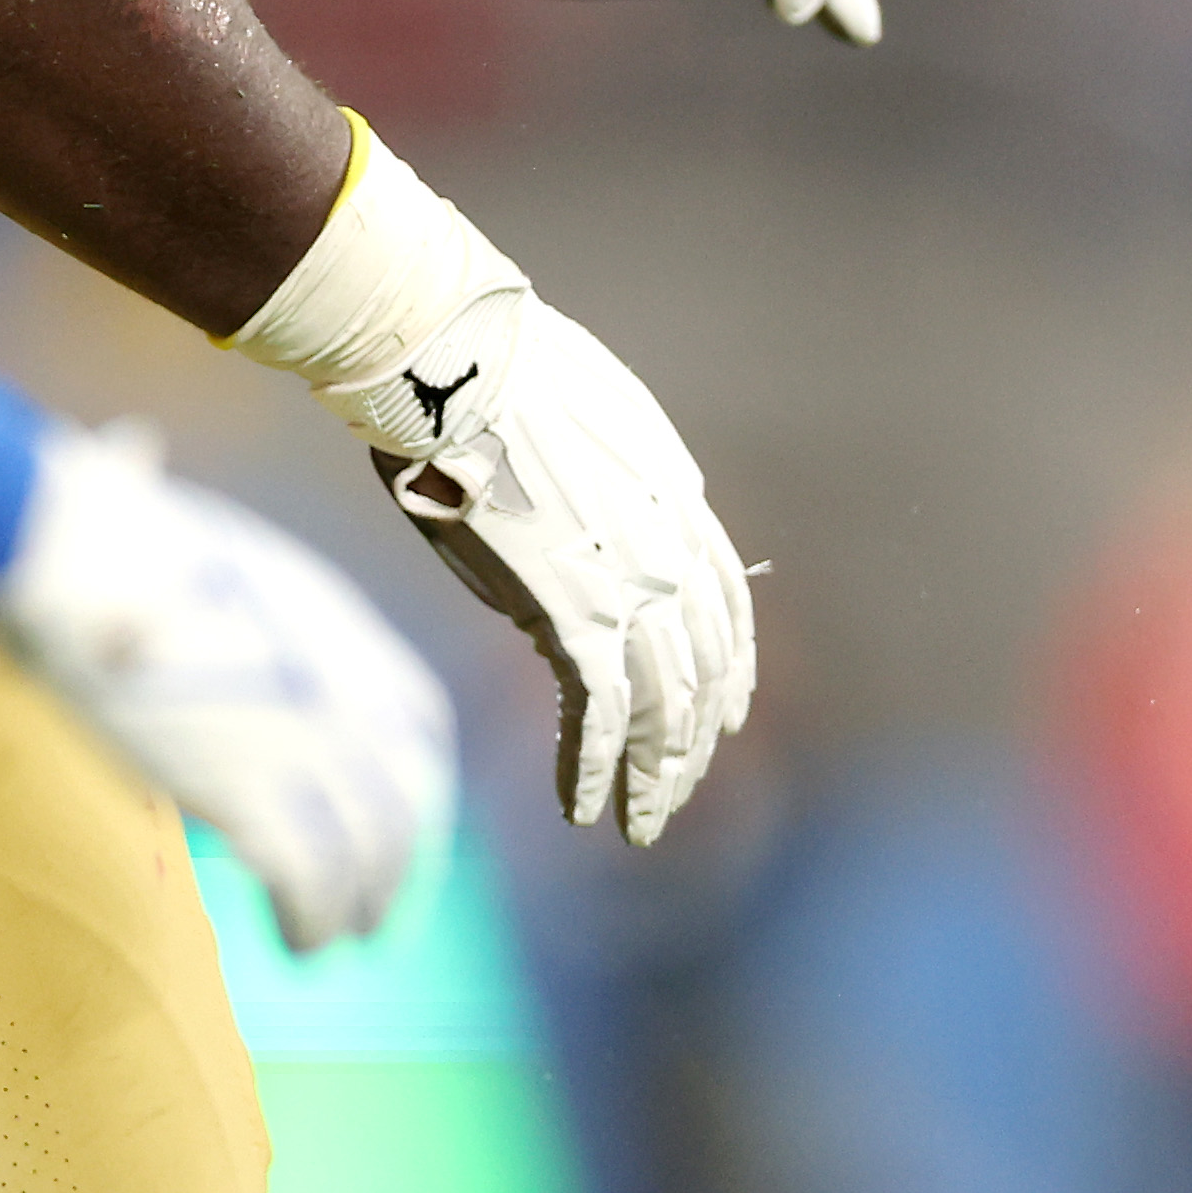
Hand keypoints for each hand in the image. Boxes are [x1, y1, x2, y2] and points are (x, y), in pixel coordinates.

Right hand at [0, 422, 455, 949]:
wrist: (68, 551)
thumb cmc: (91, 518)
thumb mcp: (162, 505)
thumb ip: (169, 499)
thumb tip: (126, 451)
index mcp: (327, 617)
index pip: (416, 715)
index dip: (417, 780)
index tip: (406, 820)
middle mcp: (338, 679)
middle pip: (407, 793)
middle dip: (403, 861)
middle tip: (382, 912)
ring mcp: (300, 735)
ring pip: (369, 847)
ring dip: (361, 904)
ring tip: (337, 939)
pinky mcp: (247, 787)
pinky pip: (311, 877)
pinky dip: (315, 919)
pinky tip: (302, 944)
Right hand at [337, 281, 761, 843]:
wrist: (459, 364)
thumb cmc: (498, 377)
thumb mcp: (587, 423)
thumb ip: (609, 483)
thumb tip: (587, 526)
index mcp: (678, 501)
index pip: (727, 608)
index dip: (731, 672)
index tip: (728, 719)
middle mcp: (671, 552)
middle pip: (704, 673)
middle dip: (692, 745)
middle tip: (677, 797)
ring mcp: (628, 587)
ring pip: (664, 710)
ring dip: (652, 780)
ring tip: (638, 828)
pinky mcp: (573, 617)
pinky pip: (600, 718)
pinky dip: (593, 772)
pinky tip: (582, 812)